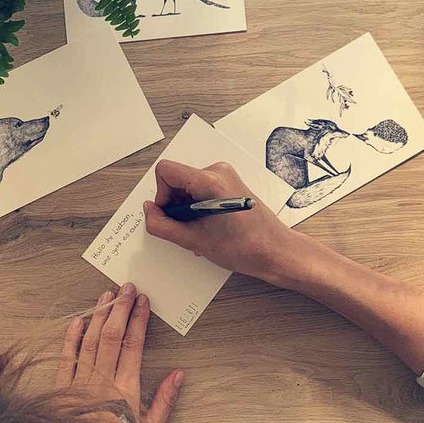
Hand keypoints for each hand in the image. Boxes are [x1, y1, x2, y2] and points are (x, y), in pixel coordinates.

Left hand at [57, 284, 183, 422]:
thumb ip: (164, 402)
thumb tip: (179, 374)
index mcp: (125, 391)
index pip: (133, 346)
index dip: (138, 320)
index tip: (143, 301)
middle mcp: (100, 382)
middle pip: (110, 337)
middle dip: (119, 309)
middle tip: (127, 287)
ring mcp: (78, 385)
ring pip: (88, 342)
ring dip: (98, 317)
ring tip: (106, 295)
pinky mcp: (60, 392)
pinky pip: (65, 359)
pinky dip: (71, 339)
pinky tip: (76, 321)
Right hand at [143, 159, 304, 284]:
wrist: (274, 250)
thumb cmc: (245, 247)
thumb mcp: (194, 240)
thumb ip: (163, 225)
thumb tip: (149, 211)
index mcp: (210, 181)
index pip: (166, 171)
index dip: (161, 196)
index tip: (171, 215)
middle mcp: (218, 171)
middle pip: (176, 180)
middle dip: (176, 206)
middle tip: (189, 230)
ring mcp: (226, 175)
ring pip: (187, 186)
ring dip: (187, 210)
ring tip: (202, 231)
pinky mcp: (230, 183)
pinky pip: (201, 189)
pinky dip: (198, 207)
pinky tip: (209, 226)